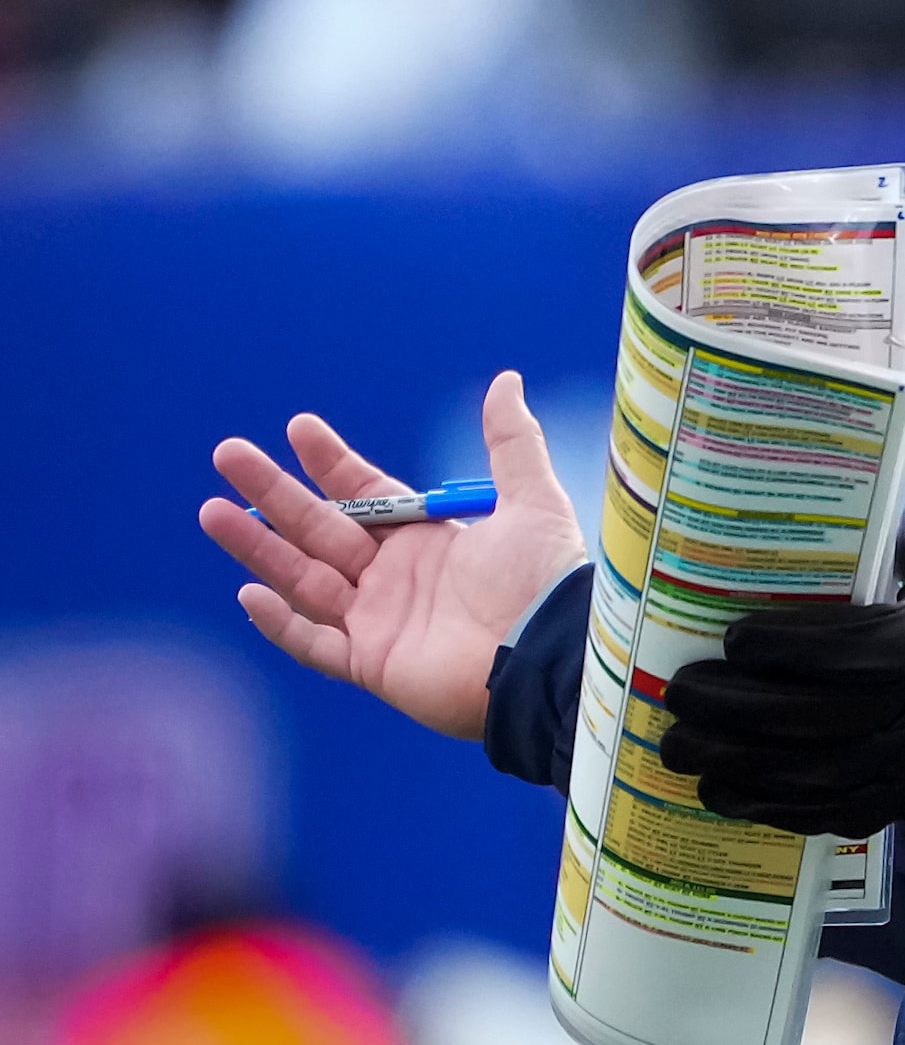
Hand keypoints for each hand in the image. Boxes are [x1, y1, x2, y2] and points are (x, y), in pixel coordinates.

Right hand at [198, 371, 589, 739]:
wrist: (552, 654)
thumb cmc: (546, 581)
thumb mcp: (532, 501)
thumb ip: (511, 443)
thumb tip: (505, 380)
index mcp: (428, 540)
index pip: (365, 496)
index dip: (331, 463)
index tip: (299, 428)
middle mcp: (396, 578)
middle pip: (319, 529)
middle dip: (274, 493)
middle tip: (228, 454)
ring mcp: (379, 622)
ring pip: (303, 580)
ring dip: (258, 547)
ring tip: (211, 510)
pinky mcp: (373, 664)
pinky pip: (314, 644)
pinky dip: (280, 623)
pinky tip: (248, 591)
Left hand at [659, 517, 904, 835]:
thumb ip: (890, 537)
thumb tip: (818, 500)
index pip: (849, 650)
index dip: (785, 647)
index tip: (734, 635)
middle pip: (809, 719)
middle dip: (733, 709)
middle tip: (679, 691)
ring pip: (807, 774)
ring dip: (734, 763)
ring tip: (680, 745)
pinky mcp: (900, 801)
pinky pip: (824, 814)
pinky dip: (767, 806)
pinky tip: (722, 789)